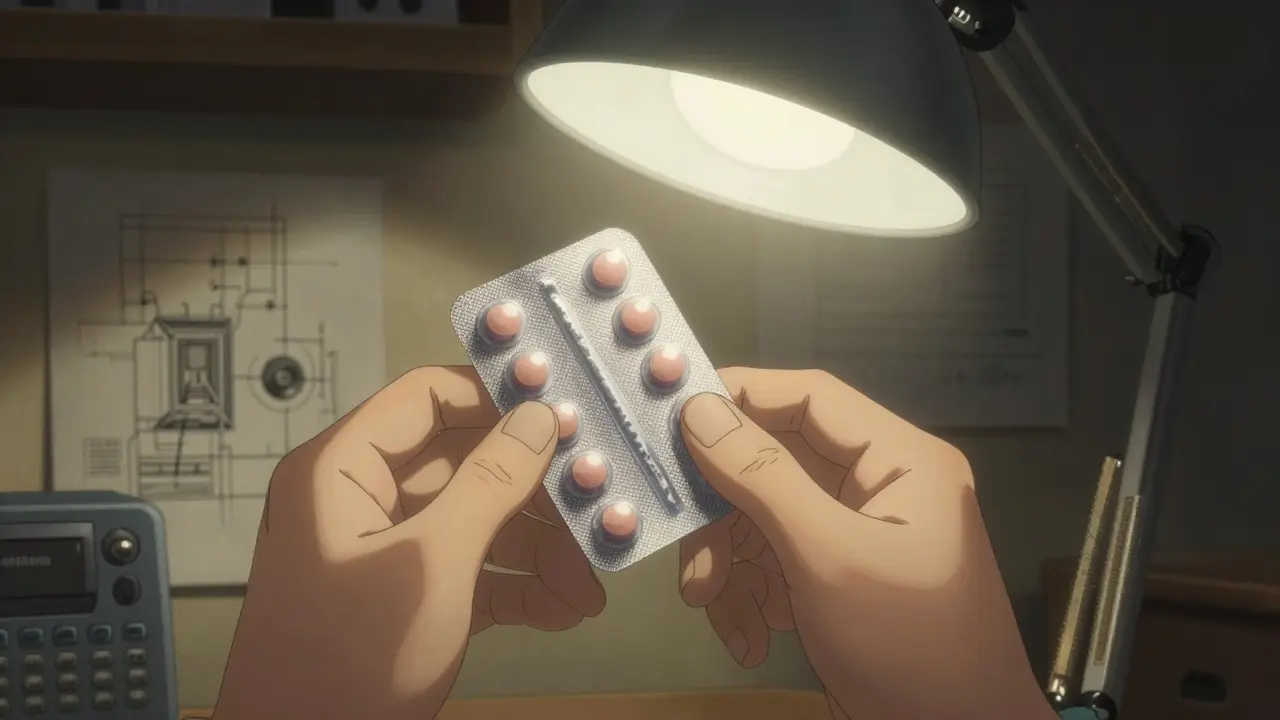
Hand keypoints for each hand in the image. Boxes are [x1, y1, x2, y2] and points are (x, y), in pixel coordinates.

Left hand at [212, 367, 604, 719]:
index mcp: (342, 469)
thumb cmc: (345, 662)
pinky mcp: (405, 598)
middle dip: (534, 494)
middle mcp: (360, 498)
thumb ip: (490, 483)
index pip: (427, 397)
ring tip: (589, 586)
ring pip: (475, 520)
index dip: (497, 396)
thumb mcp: (432, 564)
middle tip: (596, 508)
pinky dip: (515, 589)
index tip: (567, 410)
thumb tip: (539, 416)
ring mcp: (384, 550)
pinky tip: (562, 610)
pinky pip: (469, 570)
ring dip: (537, 552)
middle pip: (464, 463)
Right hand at [677, 368, 1054, 719]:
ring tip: (719, 613)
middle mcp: (878, 486)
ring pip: (762, 519)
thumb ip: (762, 477)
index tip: (670, 422)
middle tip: (693, 564)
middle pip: (773, 465)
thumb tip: (699, 408)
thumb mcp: (830, 558)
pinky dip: (749, 598)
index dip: (738, 399)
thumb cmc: (910, 646)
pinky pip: (773, 564)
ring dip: (731, 567)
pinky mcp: (835, 580)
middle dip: (725, 516)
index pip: (808, 397)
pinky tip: (750, 640)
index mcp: (899, 460)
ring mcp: (855, 535)